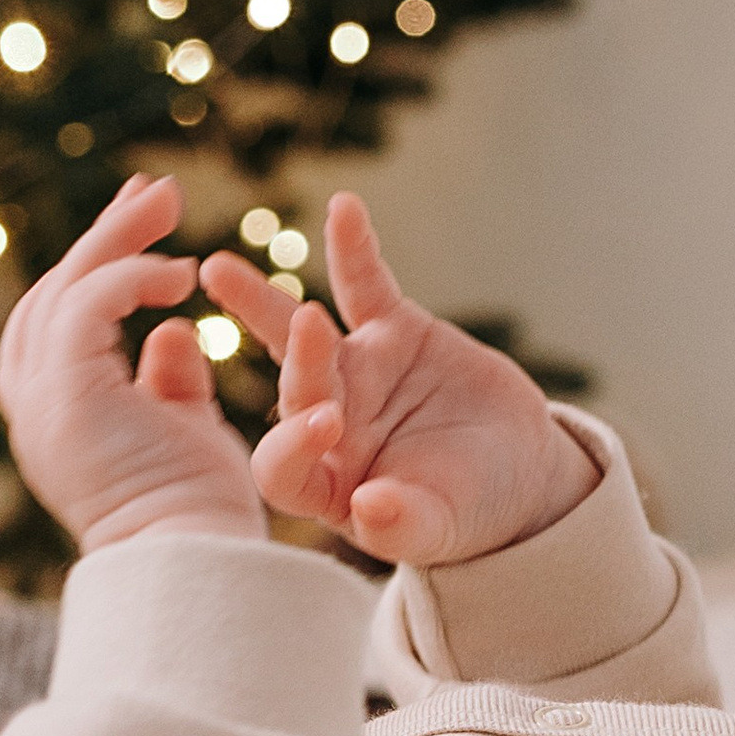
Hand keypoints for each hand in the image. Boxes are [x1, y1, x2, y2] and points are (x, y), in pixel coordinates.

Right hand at [0, 174, 267, 554]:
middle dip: (103, 237)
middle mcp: (33, 406)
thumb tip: (170, 333)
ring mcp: (42, 400)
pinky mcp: (67, 392)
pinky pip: (86, 306)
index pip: (55, 323)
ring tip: (166, 200)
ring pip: (63, 290)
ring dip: (117, 238)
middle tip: (154, 190)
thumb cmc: (197, 512)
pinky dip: (129, 277)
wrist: (193, 560)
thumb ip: (168, 382)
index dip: (96, 269)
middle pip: (50, 295)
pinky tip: (181, 275)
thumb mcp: (181, 431)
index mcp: (53, 417)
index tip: (146, 228)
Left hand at [200, 192, 596, 572]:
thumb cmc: (470, 513)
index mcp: (323, 482)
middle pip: (295, 389)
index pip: (285, 466)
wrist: (516, 474)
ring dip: (261, 302)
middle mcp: (326, 422)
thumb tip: (371, 512)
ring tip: (217, 270)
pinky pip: (363, 286)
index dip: (294, 447)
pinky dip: (354, 249)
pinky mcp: (390, 332)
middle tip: (303, 325)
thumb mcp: (441, 527)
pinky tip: (344, 208)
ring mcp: (354, 372)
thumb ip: (403, 525)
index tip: (326, 426)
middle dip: (297, 360)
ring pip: (302, 332)